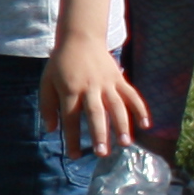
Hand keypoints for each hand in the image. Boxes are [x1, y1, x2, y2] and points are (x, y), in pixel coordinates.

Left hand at [42, 41, 150, 156]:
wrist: (80, 38)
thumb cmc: (61, 64)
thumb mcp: (46, 82)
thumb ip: (47, 106)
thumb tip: (51, 130)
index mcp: (70, 90)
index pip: (70, 119)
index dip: (72, 138)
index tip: (74, 156)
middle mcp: (90, 88)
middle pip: (95, 114)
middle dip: (100, 134)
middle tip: (103, 154)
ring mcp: (107, 83)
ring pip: (117, 106)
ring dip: (123, 125)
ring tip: (126, 143)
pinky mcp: (119, 79)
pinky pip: (132, 95)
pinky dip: (141, 109)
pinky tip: (147, 124)